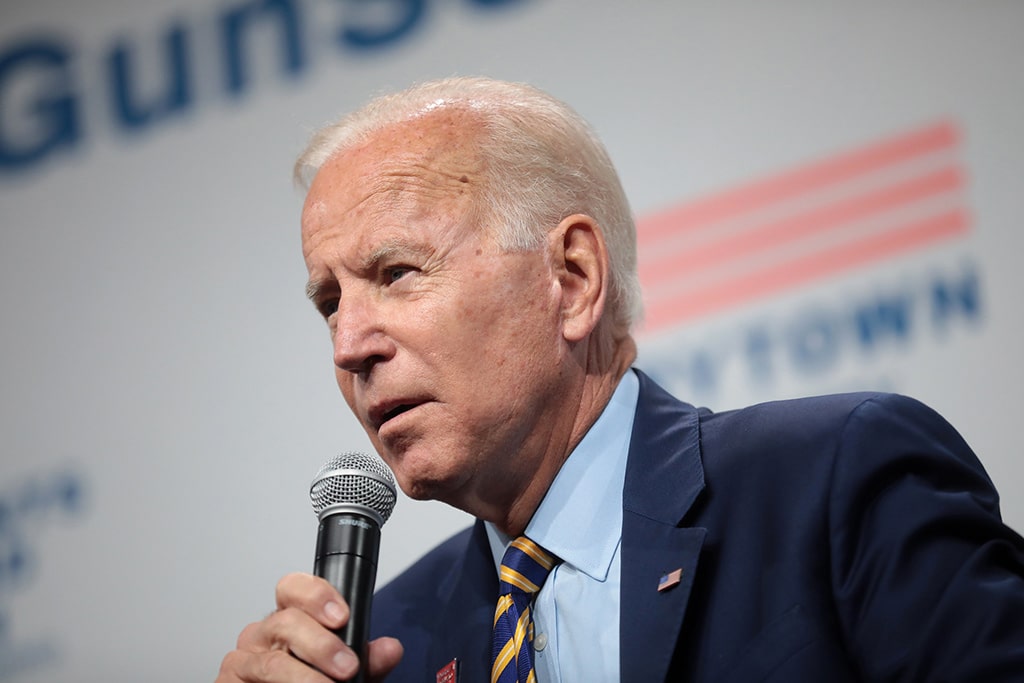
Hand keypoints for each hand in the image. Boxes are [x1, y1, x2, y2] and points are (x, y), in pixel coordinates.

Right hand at [217, 572, 402, 681]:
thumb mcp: (343, 675)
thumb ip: (368, 661)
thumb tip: (390, 648)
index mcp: (291, 621)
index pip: (293, 588)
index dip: (317, 595)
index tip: (342, 616)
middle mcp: (264, 635)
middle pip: (287, 622)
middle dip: (322, 645)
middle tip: (347, 667)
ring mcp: (244, 660)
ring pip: (273, 662)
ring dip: (305, 678)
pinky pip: (254, 682)